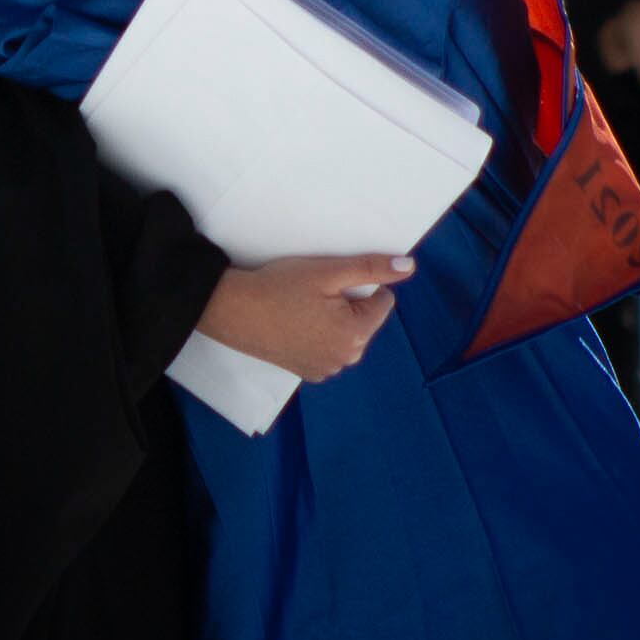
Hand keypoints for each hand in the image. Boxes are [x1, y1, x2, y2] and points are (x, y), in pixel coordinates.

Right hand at [196, 254, 411, 383]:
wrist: (230, 311)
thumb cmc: (278, 288)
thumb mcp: (328, 271)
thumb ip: (371, 269)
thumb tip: (409, 267)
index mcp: (355, 335)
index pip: (382, 301)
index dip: (357, 286)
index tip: (328, 283)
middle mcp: (345, 359)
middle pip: (364, 321)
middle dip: (347, 304)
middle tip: (312, 294)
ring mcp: (325, 369)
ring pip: (345, 335)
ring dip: (332, 320)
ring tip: (300, 309)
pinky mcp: (306, 372)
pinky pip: (327, 349)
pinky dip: (317, 336)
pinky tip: (293, 325)